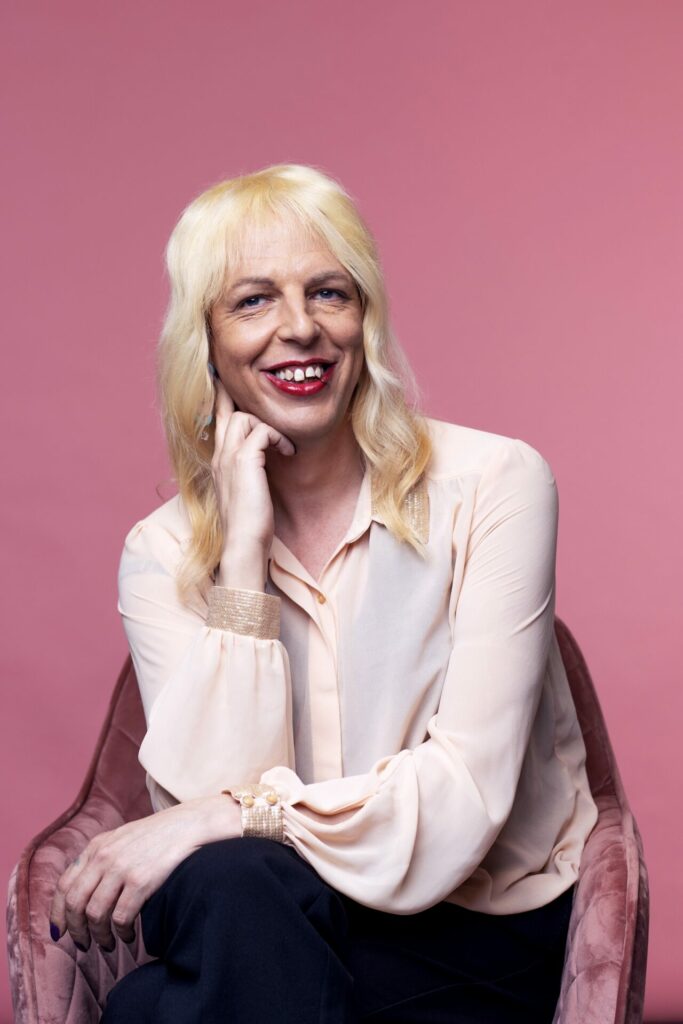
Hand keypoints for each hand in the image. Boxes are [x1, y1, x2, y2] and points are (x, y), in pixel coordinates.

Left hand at [49, 794, 240, 951]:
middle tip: (84, 945)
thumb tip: (83, 893)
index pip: (64, 885)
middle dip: (76, 930)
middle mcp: (104, 857)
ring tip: (108, 944)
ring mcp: (121, 868)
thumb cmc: (158, 835)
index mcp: (97, 846)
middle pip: (75, 903)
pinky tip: (128, 936)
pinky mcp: (140, 881)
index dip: (58, 913)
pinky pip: (120, 917)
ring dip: (99, 936)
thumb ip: (102, 858)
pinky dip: (121, 933)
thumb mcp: (122, 838)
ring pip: (95, 914)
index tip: (61, 932)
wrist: (189, 825)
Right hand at [211, 377, 295, 574]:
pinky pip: (262, 430)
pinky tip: (288, 452)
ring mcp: (228, 457)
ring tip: (285, 447)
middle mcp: (219, 455)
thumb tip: (266, 458)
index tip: (230, 383)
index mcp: (218, 462)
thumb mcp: (247, 491)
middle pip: (230, 411)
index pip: (218, 420)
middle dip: (251, 406)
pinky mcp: (244, 461)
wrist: (243, 544)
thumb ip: (250, 471)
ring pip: (246, 416)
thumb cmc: (249, 524)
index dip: (225, 400)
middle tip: (274, 415)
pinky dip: (279, 437)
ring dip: (270, 427)